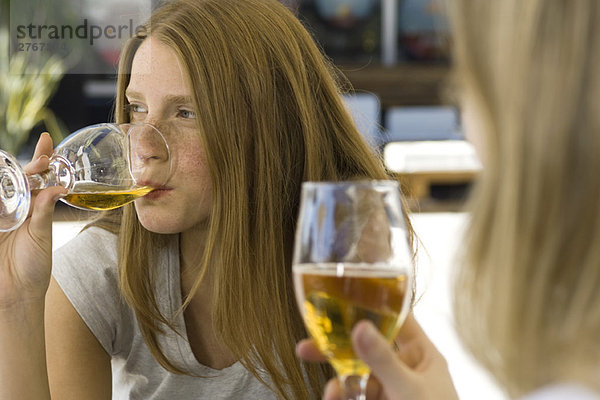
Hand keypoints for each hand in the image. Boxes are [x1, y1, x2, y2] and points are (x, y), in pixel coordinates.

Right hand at [0, 133, 66, 308]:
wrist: (14, 295)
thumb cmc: (34, 268)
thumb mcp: (41, 237)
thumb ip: (44, 212)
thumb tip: (56, 188)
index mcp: (33, 207)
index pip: (36, 177)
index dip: (41, 158)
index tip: (47, 140)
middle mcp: (14, 207)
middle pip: (14, 178)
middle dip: (24, 165)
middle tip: (38, 161)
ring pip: (0, 189)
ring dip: (6, 176)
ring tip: (16, 168)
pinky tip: (2, 193)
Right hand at [296, 314, 458, 399]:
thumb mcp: (409, 388)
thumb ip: (383, 360)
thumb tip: (358, 326)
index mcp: (422, 354)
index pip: (398, 318)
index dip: (375, 303)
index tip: (346, 293)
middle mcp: (404, 368)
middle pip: (366, 346)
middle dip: (336, 346)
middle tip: (307, 346)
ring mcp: (390, 389)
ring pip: (355, 375)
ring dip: (337, 380)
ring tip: (331, 393)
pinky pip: (353, 395)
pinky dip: (341, 395)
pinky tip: (332, 397)